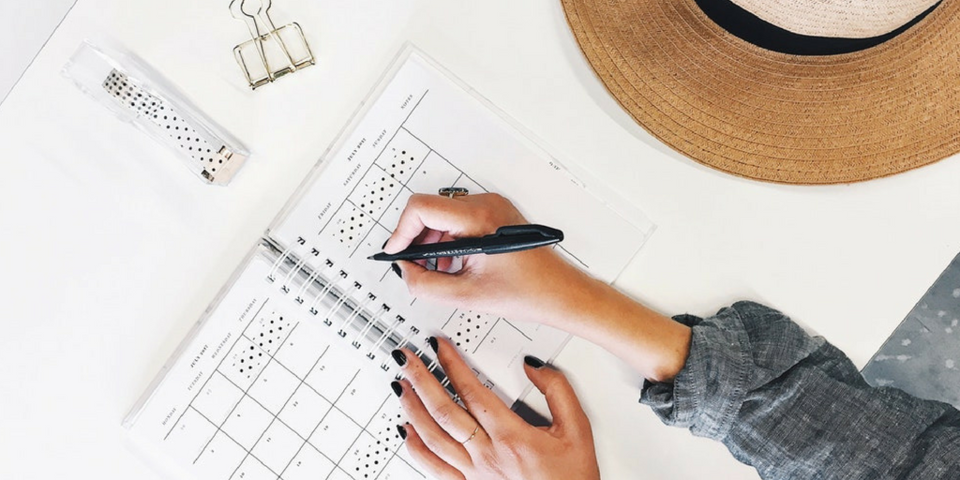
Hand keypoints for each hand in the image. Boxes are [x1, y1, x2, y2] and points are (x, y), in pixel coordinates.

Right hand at [385, 193, 691, 382]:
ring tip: (437, 270)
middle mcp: (486, 204)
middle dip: (416, 239)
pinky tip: (453, 265)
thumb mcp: (467, 295)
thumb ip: (425, 284)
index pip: (421, 208)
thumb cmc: (530, 293)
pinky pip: (459, 220)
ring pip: (443, 215)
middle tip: (413, 266)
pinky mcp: (496, 214)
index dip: (401, 232)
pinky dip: (449, 240)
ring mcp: (493, 207)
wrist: (562, 294)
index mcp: (478, 218)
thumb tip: (404, 272)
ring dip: (432, 242)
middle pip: (430, 209)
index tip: (396, 253)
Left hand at [391, 337, 599, 479]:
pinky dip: (416, 448)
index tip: (439, 347)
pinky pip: (434, 468)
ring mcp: (475, 474)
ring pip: (432, 437)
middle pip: (444, 411)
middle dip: (421, 379)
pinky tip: (406, 431)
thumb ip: (558, 391)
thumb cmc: (572, 479)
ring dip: (413, 408)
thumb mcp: (578, 430)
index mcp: (512, 437)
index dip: (451, 365)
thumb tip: (534, 366)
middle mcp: (488, 456)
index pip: (471, 392)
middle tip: (406, 358)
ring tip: (401, 385)